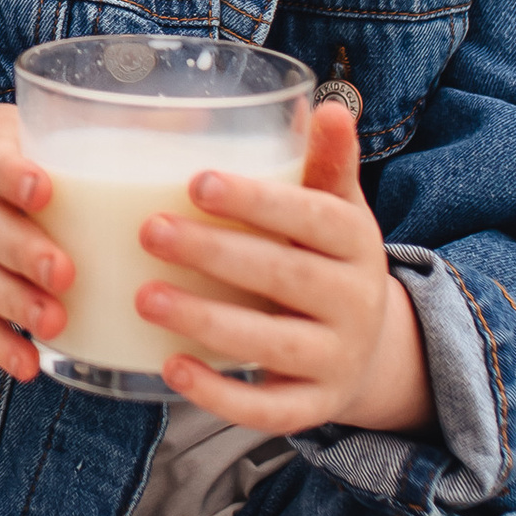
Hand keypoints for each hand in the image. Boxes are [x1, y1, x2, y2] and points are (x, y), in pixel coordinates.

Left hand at [134, 100, 429, 437]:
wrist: (372, 349)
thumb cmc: (328, 259)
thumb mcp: (336, 210)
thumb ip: (324, 163)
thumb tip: (326, 106)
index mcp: (358, 241)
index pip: (312, 216)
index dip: (257, 201)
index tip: (195, 182)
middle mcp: (356, 302)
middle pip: (285, 275)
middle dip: (214, 253)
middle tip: (148, 231)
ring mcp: (337, 359)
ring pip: (273, 343)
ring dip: (206, 320)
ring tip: (144, 297)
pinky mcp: (315, 407)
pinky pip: (269, 410)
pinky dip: (219, 394)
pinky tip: (170, 367)